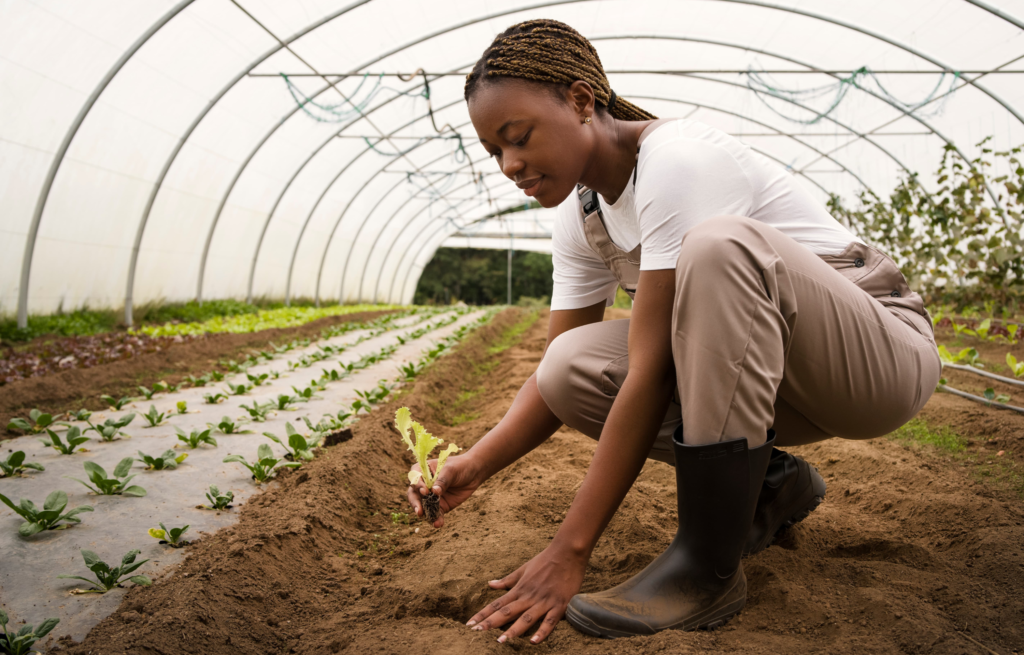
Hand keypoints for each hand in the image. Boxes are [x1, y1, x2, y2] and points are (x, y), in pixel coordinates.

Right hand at [406, 453, 481, 527]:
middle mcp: (424, 484)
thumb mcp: (451, 470)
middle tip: (419, 511)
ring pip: (423, 506)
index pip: (414, 477)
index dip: (417, 485)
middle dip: (415, 503)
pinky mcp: (440, 505)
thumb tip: (435, 492)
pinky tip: (438, 524)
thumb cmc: (460, 466)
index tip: (425, 491)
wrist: (474, 473)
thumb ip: (442, 481)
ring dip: (425, 514)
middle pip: (414, 494)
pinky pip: (436, 514)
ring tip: (431, 520)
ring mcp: (431, 496)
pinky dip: (436, 519)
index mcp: (423, 470)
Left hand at [466, 543, 586, 643]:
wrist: (567, 552)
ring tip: (500, 641)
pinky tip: (534, 642)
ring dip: (513, 630)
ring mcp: (544, 601)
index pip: (497, 603)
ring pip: (526, 618)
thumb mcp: (523, 568)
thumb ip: (507, 580)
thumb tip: (490, 584)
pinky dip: (542, 632)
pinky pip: (550, 621)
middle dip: (491, 623)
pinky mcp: (559, 605)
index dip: (483, 614)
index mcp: (520, 588)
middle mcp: (529, 596)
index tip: (470, 624)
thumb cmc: (545, 559)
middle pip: (507, 612)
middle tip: (477, 634)